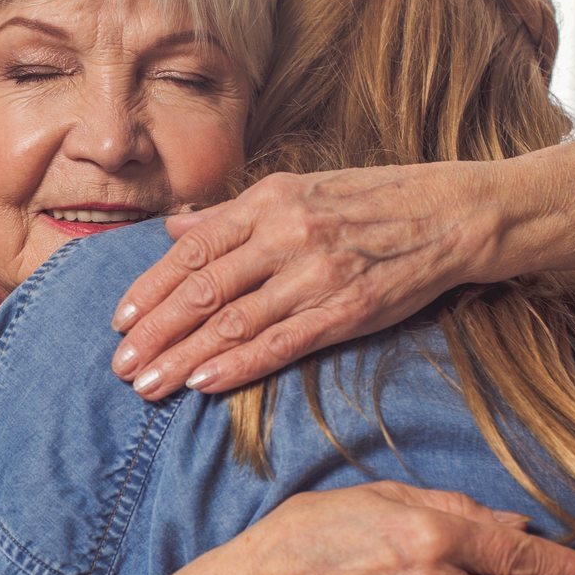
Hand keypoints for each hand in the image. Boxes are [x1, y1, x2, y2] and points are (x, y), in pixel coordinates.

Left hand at [110, 165, 495, 399]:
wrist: (453, 213)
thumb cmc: (374, 202)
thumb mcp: (299, 189)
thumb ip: (233, 213)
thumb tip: (174, 228)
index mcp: (269, 202)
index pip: (194, 249)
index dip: (152, 287)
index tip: (121, 318)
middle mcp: (286, 234)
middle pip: (204, 289)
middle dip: (156, 331)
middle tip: (121, 364)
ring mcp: (316, 273)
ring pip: (234, 321)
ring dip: (184, 357)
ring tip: (149, 385)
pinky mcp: (347, 310)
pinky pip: (281, 343)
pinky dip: (238, 365)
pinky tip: (204, 383)